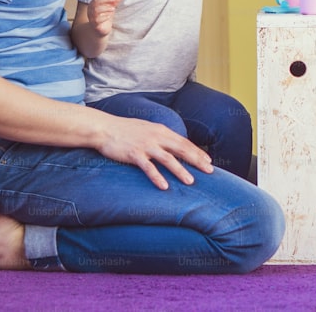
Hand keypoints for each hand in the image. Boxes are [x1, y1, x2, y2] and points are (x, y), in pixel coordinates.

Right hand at [87, 0, 125, 36]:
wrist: (102, 29)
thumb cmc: (105, 16)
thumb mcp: (112, 7)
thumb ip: (116, 0)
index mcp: (94, 3)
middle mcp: (91, 9)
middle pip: (96, 1)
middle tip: (114, 0)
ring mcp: (92, 17)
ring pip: (96, 10)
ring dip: (105, 8)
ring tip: (113, 9)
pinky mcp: (94, 24)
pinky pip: (97, 20)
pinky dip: (104, 17)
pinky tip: (109, 16)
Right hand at [95, 113, 214, 189]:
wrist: (105, 128)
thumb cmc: (126, 130)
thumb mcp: (148, 129)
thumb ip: (161, 136)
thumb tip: (174, 144)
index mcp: (161, 130)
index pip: (184, 142)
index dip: (197, 152)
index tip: (209, 161)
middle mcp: (157, 137)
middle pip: (182, 149)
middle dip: (197, 160)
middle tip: (210, 171)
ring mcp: (146, 145)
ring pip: (168, 159)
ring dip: (180, 171)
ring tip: (191, 181)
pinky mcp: (134, 154)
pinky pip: (148, 167)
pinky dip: (157, 177)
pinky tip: (164, 187)